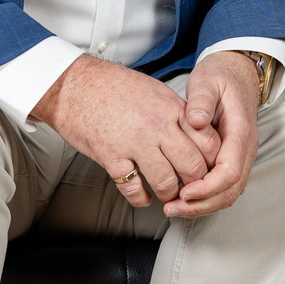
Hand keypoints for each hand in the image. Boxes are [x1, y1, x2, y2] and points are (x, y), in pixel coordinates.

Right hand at [31, 55, 220, 207]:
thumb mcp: (153, 90)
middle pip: (193, 166)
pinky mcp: (111, 157)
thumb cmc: (110, 85)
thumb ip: (175, 112)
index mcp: (171, 108)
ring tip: (168, 195)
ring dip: (169, 195)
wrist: (72, 84)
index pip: (209, 142)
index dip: (212, 161)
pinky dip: (140, 198)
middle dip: (195, 183)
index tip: (207, 168)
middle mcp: (157, 126)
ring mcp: (134, 143)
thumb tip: (195, 131)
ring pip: (166, 182)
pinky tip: (142, 196)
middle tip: (191, 187)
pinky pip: (134, 189)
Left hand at [164, 51, 260, 218]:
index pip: (230, 172)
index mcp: (240, 132)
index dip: (207, 187)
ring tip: (174, 208)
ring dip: (203, 205)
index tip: (183, 192)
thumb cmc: (220, 77)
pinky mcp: (232, 158)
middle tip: (172, 209)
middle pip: (231, 190)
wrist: (237, 72)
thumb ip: (202, 99)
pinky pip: (223, 186)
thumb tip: (197, 121)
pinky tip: (183, 198)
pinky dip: (205, 197)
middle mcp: (245, 149)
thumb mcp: (208, 80)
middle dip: (202, 204)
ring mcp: (240, 155)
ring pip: (228, 192)